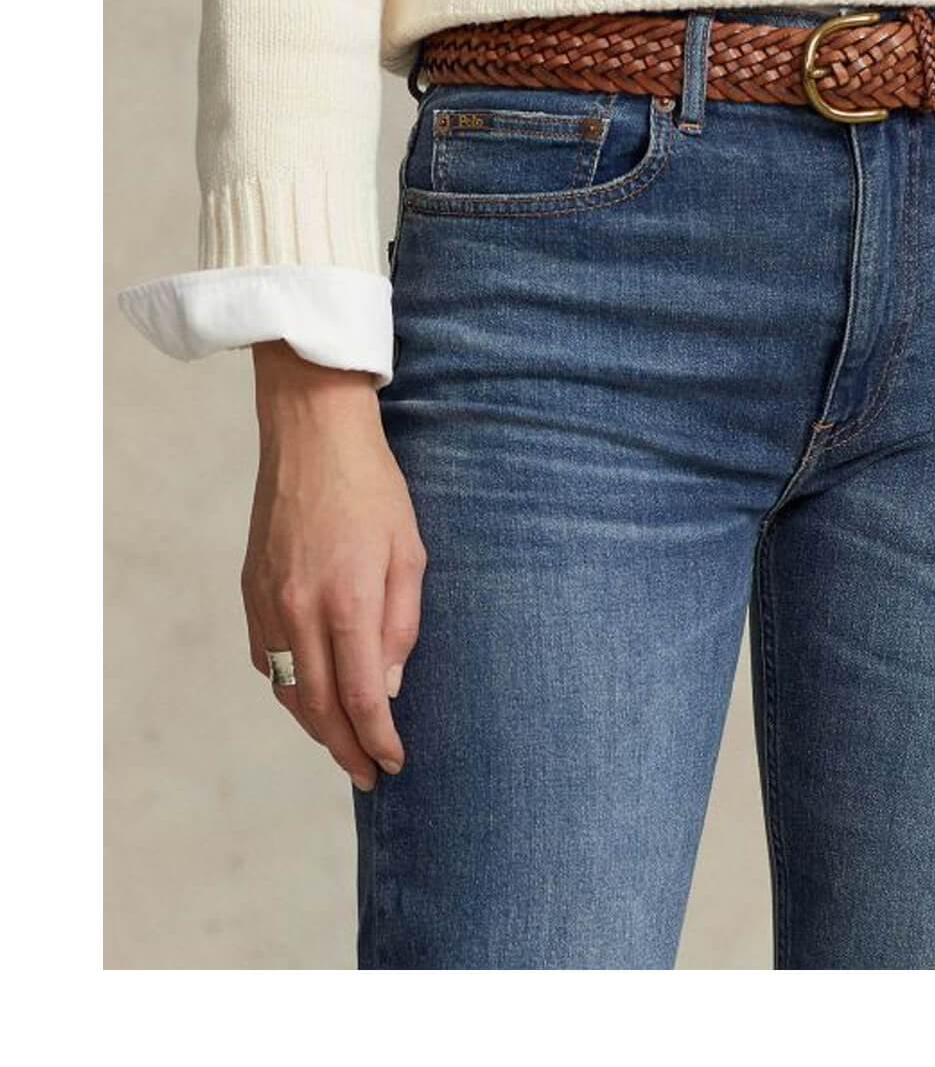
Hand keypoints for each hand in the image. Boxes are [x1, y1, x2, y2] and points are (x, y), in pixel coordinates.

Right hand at [242, 341, 425, 790]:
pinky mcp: (250, 590)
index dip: (377, 739)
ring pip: (286, 688)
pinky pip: (266, 659)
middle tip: (369, 775)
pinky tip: (310, 693)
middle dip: (344, 749)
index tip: (394, 764)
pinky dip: (288, 687)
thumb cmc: (373, 488)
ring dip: (314, 726)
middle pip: (316, 707)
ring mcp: (267, 602)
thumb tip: (385, 688)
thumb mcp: (409, 552)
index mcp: (346, 600)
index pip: (358, 697)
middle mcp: (299, 610)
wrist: (312, 436)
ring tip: (344, 744)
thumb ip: (400, 626)